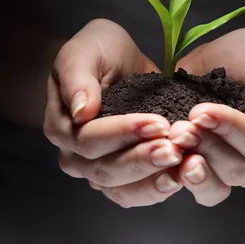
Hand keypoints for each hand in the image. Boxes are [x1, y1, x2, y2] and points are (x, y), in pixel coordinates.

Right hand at [43, 19, 183, 206]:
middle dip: (142, 160)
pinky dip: (158, 188)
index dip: (123, 133)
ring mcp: (98, 169)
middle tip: (175, 149)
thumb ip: (77, 77)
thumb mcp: (86, 50)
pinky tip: (182, 178)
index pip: (88, 139)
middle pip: (105, 170)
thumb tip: (81, 111)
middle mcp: (75, 155)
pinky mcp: (123, 177)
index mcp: (62, 125)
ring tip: (182, 167)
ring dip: (152, 180)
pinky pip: (137, 193)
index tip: (157, 123)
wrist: (118, 60)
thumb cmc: (99, 50)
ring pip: (121, 189)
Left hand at [166, 28, 244, 205]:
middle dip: (207, 147)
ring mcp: (227, 171)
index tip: (201, 111)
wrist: (223, 58)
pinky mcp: (200, 171)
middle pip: (236, 169)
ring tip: (174, 144)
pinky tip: (165, 164)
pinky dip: (179, 181)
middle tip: (181, 127)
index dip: (230, 129)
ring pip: (216, 188)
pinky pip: (195, 190)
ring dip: (193, 168)